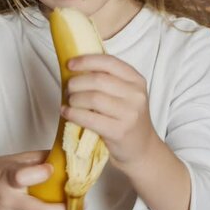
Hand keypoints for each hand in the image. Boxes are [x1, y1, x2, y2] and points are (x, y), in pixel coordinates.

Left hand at [62, 54, 158, 170]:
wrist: (142, 148)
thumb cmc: (126, 118)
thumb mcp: (125, 94)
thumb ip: (108, 80)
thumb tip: (76, 68)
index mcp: (136, 80)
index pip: (109, 62)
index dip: (86, 61)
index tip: (70, 64)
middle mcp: (136, 94)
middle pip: (98, 79)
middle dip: (76, 83)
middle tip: (68, 89)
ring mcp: (130, 113)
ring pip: (93, 98)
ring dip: (74, 99)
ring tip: (69, 102)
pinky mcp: (119, 131)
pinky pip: (89, 118)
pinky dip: (73, 114)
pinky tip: (67, 113)